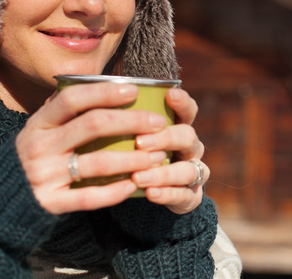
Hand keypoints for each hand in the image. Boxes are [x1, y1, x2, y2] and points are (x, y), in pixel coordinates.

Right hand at [15, 82, 168, 214]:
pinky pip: (88, 197)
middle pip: (93, 125)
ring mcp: (44, 175)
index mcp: (39, 123)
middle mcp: (40, 146)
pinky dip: (114, 192)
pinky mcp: (50, 202)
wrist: (2, 200)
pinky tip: (133, 185)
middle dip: (131, 121)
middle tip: (159, 122)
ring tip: (157, 156)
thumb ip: (64, 108)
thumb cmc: (35, 155)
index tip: (134, 90)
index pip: (72, 99)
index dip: (104, 92)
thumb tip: (102, 82)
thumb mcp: (40, 128)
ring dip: (132, 158)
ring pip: (97, 162)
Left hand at [131, 87, 209, 214]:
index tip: (169, 94)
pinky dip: (167, 194)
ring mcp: (193, 172)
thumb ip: (125, 121)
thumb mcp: (133, 137)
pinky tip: (151, 193)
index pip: (188, 111)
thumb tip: (98, 96)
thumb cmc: (138, 156)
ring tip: (139, 176)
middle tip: (140, 142)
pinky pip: (184, 195)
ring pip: (189, 169)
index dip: (182, 102)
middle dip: (165, 138)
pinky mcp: (190, 196)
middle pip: (188, 137)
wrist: (152, 191)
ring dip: (164, 172)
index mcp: (179, 128)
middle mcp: (190, 148)